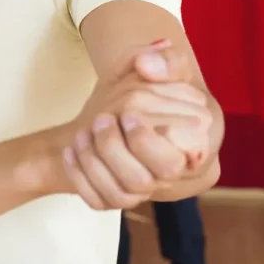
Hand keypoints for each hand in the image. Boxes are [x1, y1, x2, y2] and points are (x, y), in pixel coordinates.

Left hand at [63, 41, 213, 209]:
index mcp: (192, 146)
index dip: (146, 141)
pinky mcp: (116, 199)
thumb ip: (164, 61)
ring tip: (82, 132)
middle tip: (100, 119)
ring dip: (93, 160)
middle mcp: (171, 175)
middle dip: (113, 148)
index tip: (125, 113)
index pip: (175, 163)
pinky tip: (71, 151)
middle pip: (143, 180)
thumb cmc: (140, 94)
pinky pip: (98, 201)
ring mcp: (145, 191)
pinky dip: (79, 175)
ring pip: (121, 194)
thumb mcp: (151, 70)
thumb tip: (148, 64)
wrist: (111, 118)